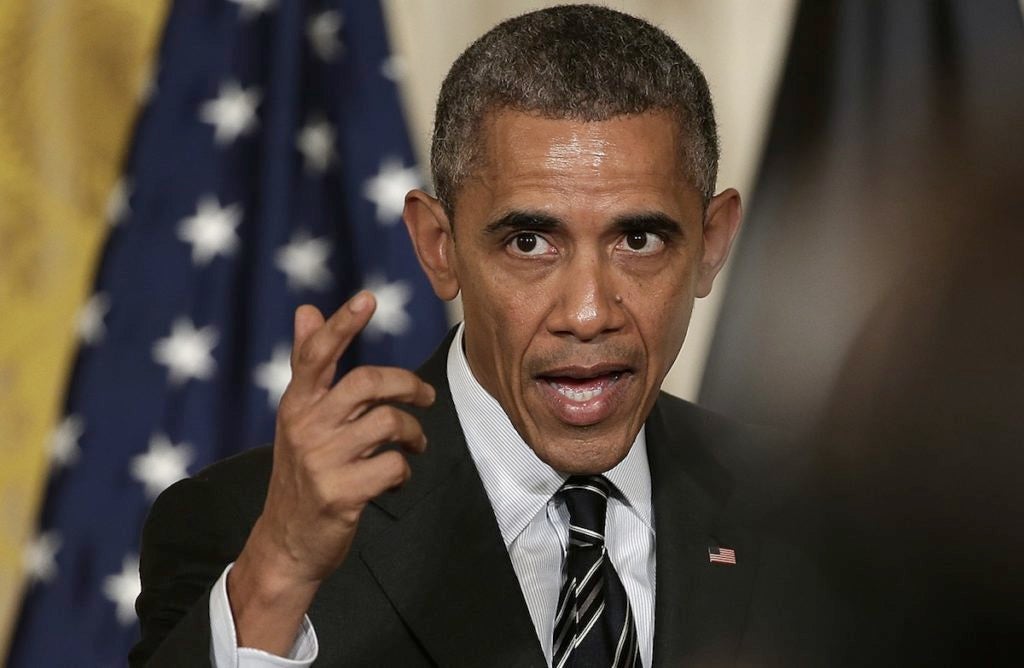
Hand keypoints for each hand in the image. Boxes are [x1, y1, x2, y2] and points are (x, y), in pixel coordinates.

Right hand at [228, 291, 434, 652]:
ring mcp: (320, 461)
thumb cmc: (302, 472)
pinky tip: (394, 479)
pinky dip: (404, 472)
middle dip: (408, 385)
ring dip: (413, 435)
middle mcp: (304, 427)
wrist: (287, 543)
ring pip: (388, 424)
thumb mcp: (298, 418)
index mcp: (296, 404)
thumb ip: (308, 365)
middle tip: (426, 398)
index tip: (368, 298)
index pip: (316, 355)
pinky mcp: (339, 494)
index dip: (342, 324)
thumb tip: (306, 310)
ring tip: (413, 446)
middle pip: (367, 383)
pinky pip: (393, 467)